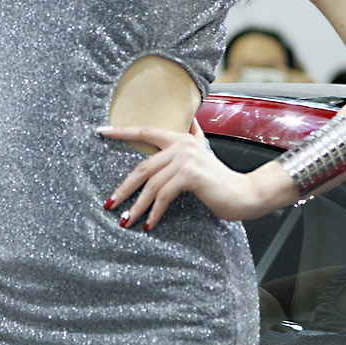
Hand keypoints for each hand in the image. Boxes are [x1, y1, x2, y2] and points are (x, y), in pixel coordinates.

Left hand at [99, 117, 271, 226]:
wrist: (244, 194)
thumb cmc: (219, 179)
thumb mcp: (203, 153)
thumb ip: (194, 136)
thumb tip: (189, 120)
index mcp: (179, 138)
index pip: (144, 131)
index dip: (122, 131)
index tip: (101, 131)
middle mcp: (181, 144)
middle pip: (142, 166)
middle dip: (123, 188)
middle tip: (110, 203)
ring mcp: (185, 158)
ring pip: (151, 184)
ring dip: (136, 206)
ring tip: (126, 221)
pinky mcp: (190, 175)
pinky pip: (164, 195)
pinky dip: (154, 212)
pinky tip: (149, 224)